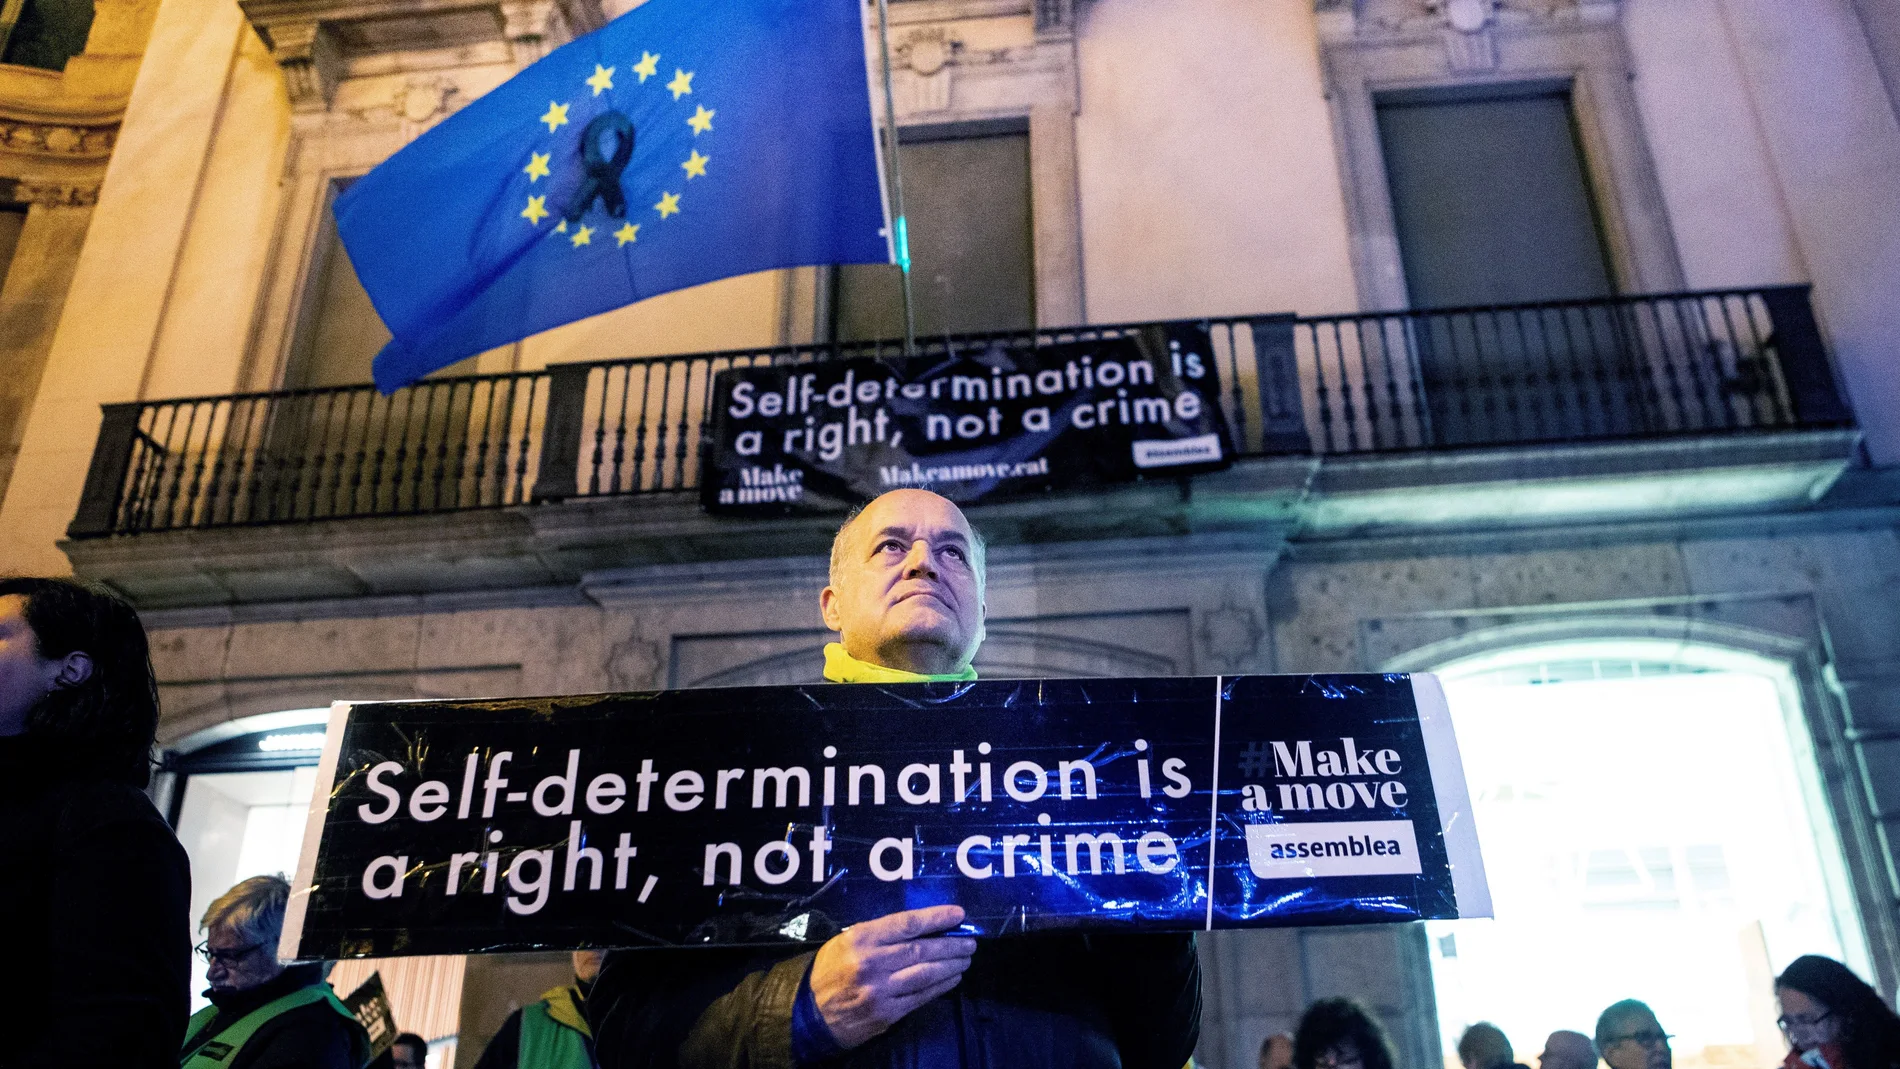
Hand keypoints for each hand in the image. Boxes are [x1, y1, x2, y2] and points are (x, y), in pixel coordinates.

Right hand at [809, 905, 975, 1048]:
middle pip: (922, 950)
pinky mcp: (887, 1013)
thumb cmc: (830, 969)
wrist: (810, 1012)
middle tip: (970, 941)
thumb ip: (879, 934)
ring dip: (951, 966)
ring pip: (926, 974)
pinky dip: (940, 986)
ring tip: (965, 958)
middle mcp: (872, 963)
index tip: (958, 914)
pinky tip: (952, 979)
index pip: (907, 924)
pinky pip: (921, 997)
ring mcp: (881, 991)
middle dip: (952, 945)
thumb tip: (920, 927)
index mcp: (861, 939)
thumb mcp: (847, 940)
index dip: (936, 918)